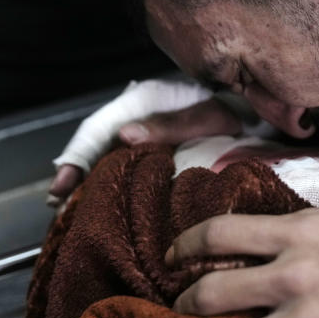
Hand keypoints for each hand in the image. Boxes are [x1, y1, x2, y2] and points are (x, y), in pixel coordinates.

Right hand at [47, 79, 243, 204]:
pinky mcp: (158, 154)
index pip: (96, 131)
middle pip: (96, 149)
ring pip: (109, 161)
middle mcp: (137, 119)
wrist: (258, 112)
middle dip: (76, 178)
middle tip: (60, 209)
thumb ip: (169, 124)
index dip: (76, 158)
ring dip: (92, 186)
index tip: (61, 187)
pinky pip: (129, 171)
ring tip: (75, 214)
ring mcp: (147, 138)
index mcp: (141, 103)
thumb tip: (124, 136)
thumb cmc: (235, 108)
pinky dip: (116, 188)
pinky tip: (108, 208)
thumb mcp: (207, 113)